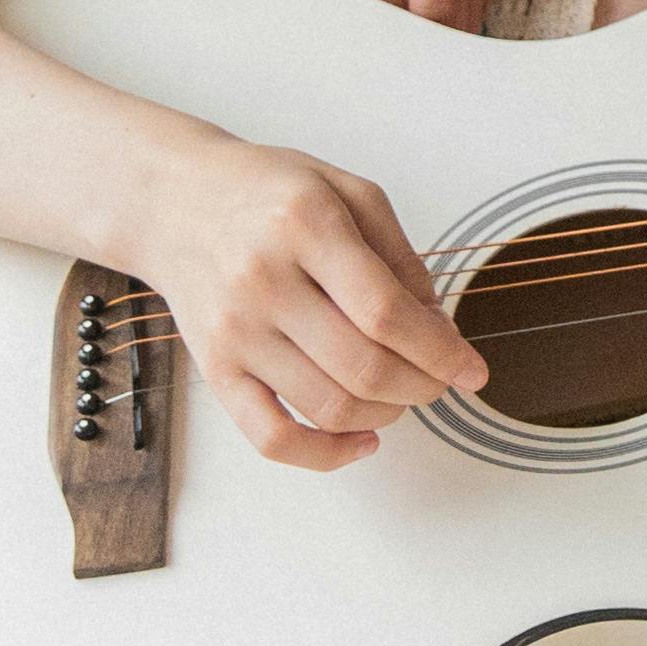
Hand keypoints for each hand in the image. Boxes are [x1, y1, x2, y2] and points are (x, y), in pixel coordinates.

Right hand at [145, 130, 487, 470]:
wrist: (175, 201)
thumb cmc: (265, 192)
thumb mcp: (345, 191)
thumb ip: (398, 255)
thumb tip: (437, 328)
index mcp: (306, 225)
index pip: (387, 312)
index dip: (441, 351)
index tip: (471, 370)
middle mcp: (265, 280)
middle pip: (364, 366)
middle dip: (423, 386)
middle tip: (442, 381)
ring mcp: (236, 331)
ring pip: (330, 406)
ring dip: (387, 414)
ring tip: (404, 395)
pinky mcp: (215, 369)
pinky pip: (272, 438)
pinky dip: (326, 455)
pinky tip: (361, 440)